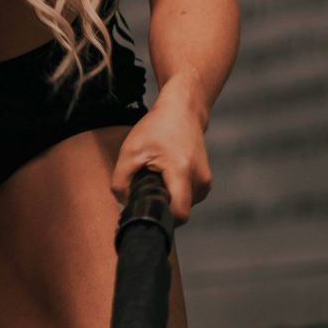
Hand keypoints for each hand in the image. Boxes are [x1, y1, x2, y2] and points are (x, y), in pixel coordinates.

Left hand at [110, 101, 212, 224]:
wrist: (182, 110)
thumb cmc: (157, 128)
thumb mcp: (130, 151)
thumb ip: (120, 181)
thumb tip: (124, 203)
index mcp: (181, 172)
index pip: (179, 215)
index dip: (161, 217)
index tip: (147, 207)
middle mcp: (199, 179)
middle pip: (179, 211)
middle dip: (162, 204)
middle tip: (149, 183)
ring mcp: (205, 180)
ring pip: (184, 205)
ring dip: (170, 197)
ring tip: (160, 175)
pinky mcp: (206, 180)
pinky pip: (189, 198)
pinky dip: (177, 192)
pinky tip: (169, 175)